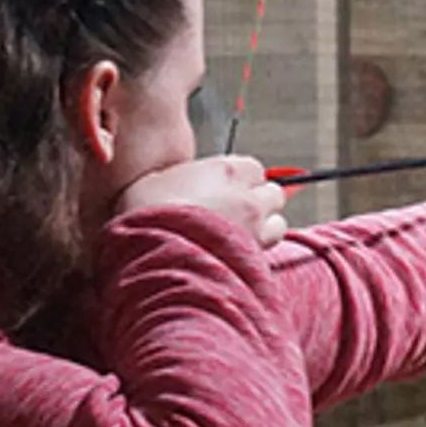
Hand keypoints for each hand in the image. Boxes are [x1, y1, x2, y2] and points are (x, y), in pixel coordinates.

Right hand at [113, 154, 289, 249]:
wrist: (156, 257)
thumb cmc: (147, 217)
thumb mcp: (152, 180)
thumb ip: (178, 176)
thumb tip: (178, 180)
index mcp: (226, 171)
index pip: (252, 168)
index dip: (241, 180)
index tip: (227, 189)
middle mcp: (247, 197)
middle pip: (273, 193)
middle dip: (259, 201)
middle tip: (236, 213)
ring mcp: (255, 229)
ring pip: (278, 224)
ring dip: (265, 228)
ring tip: (241, 236)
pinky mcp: (255, 258)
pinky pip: (266, 252)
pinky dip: (256, 253)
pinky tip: (234, 257)